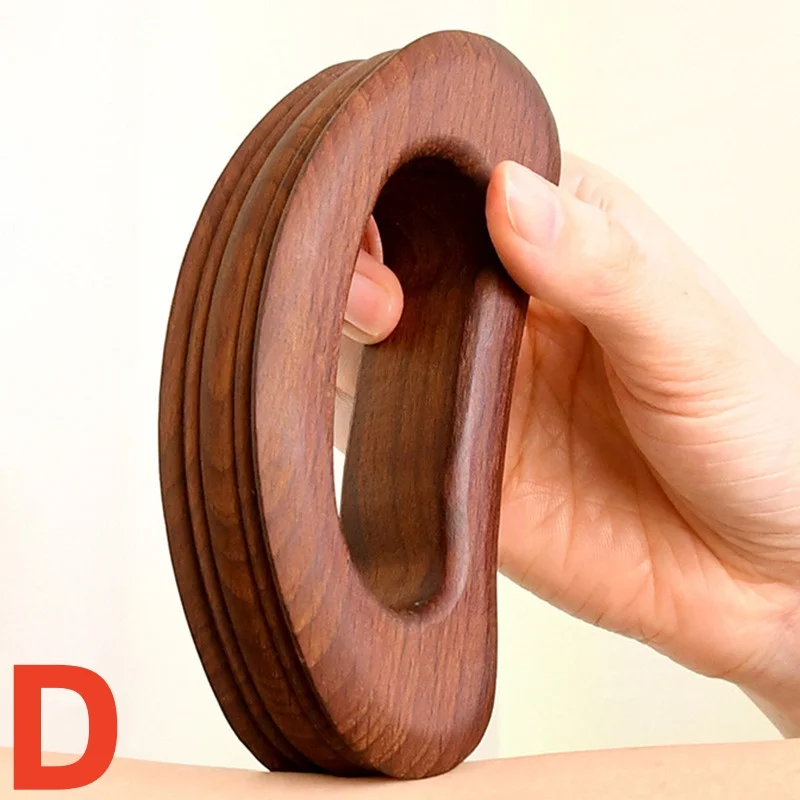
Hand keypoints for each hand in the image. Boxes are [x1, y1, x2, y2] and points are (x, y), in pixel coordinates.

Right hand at [336, 154, 799, 734]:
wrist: (749, 575)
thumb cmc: (752, 437)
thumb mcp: (693, 336)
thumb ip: (602, 266)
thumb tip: (508, 193)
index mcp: (564, 236)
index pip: (466, 182)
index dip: (417, 180)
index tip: (388, 193)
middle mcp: (502, 304)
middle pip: (401, 254)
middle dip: (365, 253)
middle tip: (381, 281)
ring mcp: (469, 383)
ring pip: (371, 337)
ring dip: (347, 326)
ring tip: (376, 325)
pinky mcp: (449, 459)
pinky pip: (379, 430)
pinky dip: (353, 414)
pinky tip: (365, 401)